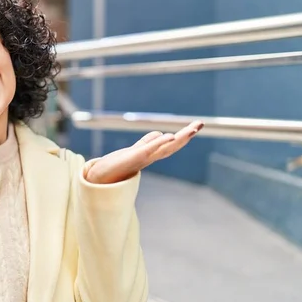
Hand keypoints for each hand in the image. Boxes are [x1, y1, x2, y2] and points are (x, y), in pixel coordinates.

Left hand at [85, 121, 203, 184]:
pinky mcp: (133, 157)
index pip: (171, 144)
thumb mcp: (135, 150)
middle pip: (173, 146)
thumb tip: (159, 133)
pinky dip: (159, 143)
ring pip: (165, 148)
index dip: (184, 135)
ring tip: (193, 129)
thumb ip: (147, 142)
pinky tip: (170, 136)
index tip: (197, 125)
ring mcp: (143, 158)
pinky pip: (149, 149)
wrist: (100, 178)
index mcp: (151, 154)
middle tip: (201, 123)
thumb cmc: (116, 165)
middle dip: (187, 135)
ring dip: (180, 139)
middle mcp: (150, 157)